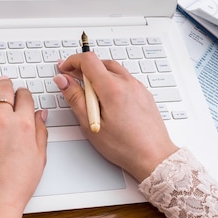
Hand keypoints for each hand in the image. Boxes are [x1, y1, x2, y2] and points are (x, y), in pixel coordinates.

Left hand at [0, 77, 47, 217]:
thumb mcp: (39, 158)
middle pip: (3, 89)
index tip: (21, 94)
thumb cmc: (15, 185)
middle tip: (3, 83)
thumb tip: (40, 115)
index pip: (24, 96)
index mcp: (23, 124)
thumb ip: (40, 132)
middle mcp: (1, 119)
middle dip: (5, 84)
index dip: (23, 93)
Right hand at [53, 52, 177, 181]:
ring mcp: (138, 87)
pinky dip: (111, 81)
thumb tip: (63, 80)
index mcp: (111, 88)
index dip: (72, 61)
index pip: (88, 60)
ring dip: (98, 74)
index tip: (64, 68)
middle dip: (83, 68)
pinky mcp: (144, 93)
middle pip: (101, 62)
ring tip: (89, 93)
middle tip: (73, 80)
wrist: (153, 157)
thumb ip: (75, 98)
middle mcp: (127, 83)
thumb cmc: (124, 146)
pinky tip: (107, 99)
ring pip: (113, 69)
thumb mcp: (90, 125)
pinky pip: (124, 78)